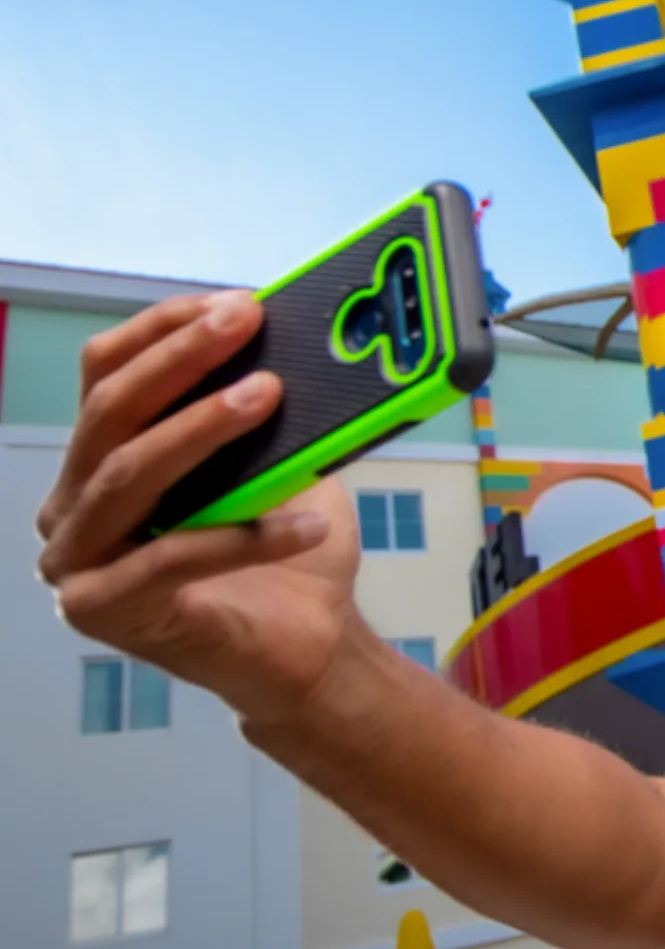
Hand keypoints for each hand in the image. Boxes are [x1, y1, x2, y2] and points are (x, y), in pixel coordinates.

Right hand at [34, 291, 364, 727]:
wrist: (310, 647)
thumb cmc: (285, 553)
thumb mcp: (279, 464)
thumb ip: (267, 413)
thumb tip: (297, 341)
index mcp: (99, 462)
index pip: (105, 374)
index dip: (161, 329)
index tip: (230, 300)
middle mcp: (71, 509)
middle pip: (110, 414)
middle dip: (180, 358)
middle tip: (245, 322)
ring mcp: (77, 564)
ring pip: (128, 475)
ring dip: (200, 428)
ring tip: (270, 395)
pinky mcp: (105, 613)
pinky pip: (172, 558)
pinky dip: (245, 535)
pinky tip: (308, 522)